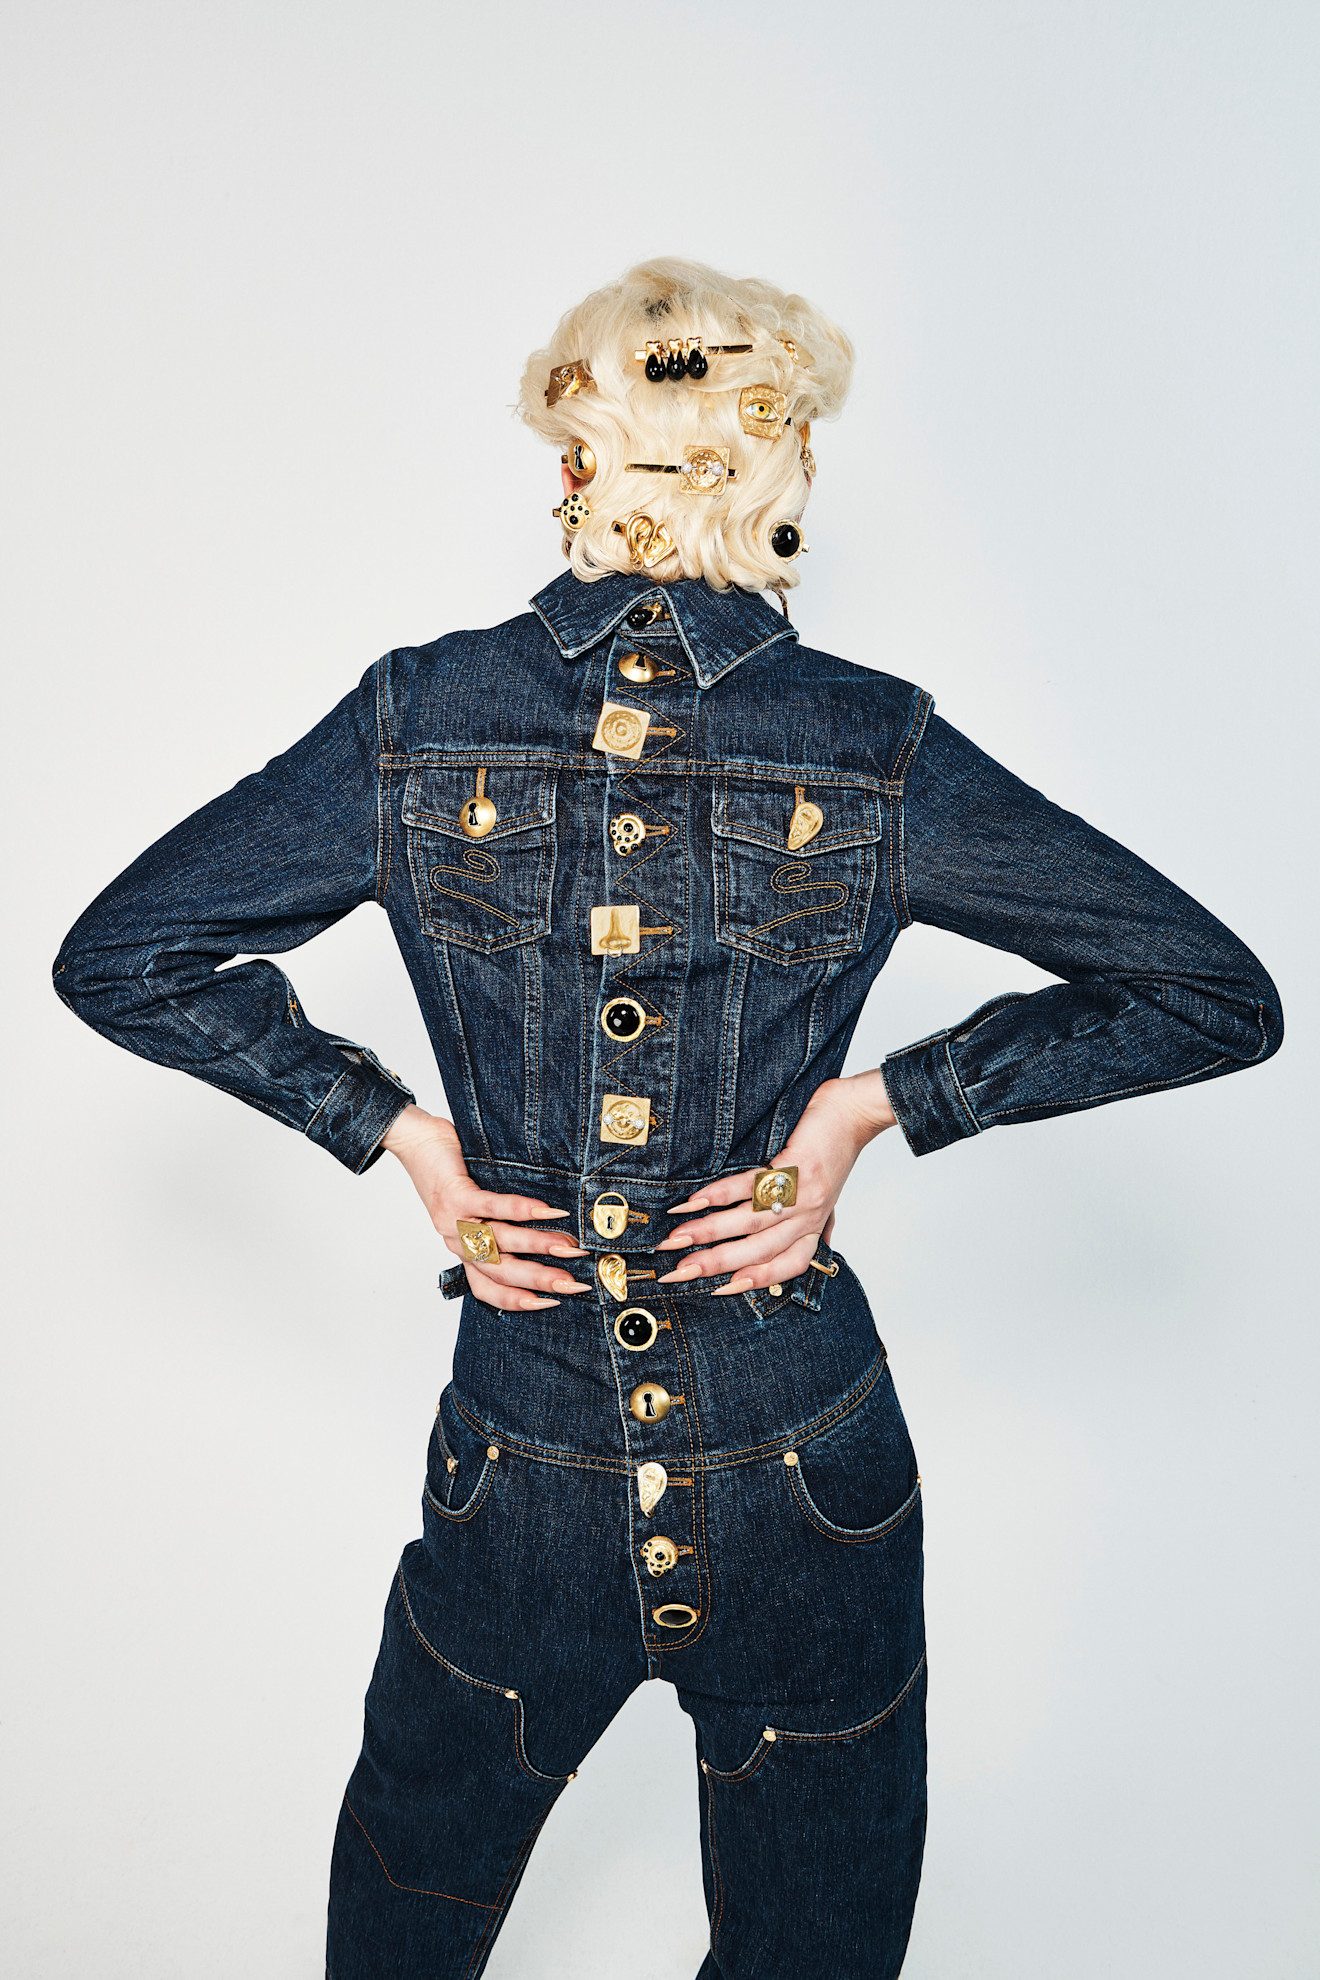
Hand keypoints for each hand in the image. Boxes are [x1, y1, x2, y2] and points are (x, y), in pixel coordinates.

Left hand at [381, 1106, 591, 1310]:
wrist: (418, 1143)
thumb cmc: (455, 1174)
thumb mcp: (478, 1208)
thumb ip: (505, 1224)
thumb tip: (554, 1230)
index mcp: (464, 1252)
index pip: (488, 1289)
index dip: (519, 1301)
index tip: (553, 1303)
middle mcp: (458, 1243)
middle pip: (501, 1272)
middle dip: (541, 1281)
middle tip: (573, 1285)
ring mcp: (455, 1221)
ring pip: (501, 1242)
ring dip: (539, 1246)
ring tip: (569, 1247)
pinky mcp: (456, 1195)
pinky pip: (492, 1207)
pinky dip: (522, 1211)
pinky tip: (547, 1211)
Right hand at [655, 1070, 895, 1294]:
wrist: (854, 1114)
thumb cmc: (833, 1152)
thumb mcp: (827, 1195)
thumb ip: (816, 1223)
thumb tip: (817, 1246)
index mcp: (813, 1227)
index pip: (785, 1266)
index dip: (753, 1281)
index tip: (716, 1291)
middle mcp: (808, 1217)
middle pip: (758, 1251)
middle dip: (714, 1264)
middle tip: (677, 1273)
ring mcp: (802, 1194)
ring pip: (749, 1223)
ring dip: (707, 1233)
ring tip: (675, 1238)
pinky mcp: (795, 1167)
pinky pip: (751, 1186)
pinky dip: (719, 1195)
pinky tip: (694, 1201)